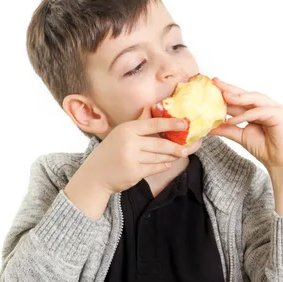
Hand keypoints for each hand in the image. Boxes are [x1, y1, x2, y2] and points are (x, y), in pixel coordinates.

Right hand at [88, 105, 202, 194]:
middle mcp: (129, 142)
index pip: (153, 124)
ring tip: (177, 155)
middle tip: (186, 148)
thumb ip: (139, 122)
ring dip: (170, 157)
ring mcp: (131, 158)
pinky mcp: (134, 173)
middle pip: (159, 144)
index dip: (171, 124)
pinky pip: (154, 168)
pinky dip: (162, 166)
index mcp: (127, 129)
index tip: (184, 124)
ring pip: (158, 157)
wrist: (95, 174)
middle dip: (175, 147)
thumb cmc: (110, 152)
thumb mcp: (121, 133)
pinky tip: (166, 164)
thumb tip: (152, 107)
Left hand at [208, 77, 282, 169]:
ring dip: (238, 98)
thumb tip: (208, 127)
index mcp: (255, 109)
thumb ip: (226, 129)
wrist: (278, 161)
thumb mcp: (240, 136)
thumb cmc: (264, 148)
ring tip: (224, 97)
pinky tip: (233, 120)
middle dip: (230, 88)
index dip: (225, 91)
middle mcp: (264, 106)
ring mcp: (272, 108)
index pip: (238, 97)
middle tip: (215, 82)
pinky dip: (246, 115)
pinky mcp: (278, 114)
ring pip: (254, 98)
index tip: (211, 86)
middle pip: (245, 94)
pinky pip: (259, 112)